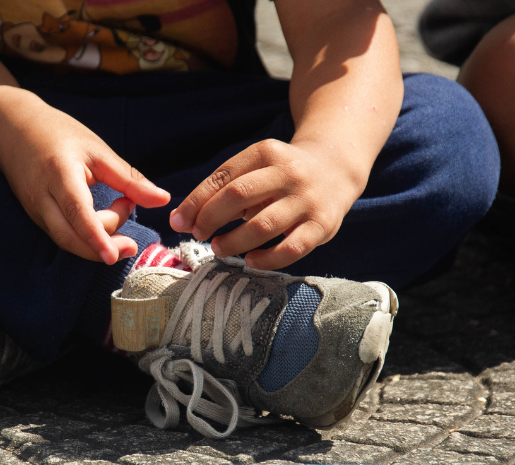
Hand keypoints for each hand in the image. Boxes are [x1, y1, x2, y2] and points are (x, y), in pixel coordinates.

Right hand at [0, 100, 169, 264]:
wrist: (12, 130)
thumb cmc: (59, 135)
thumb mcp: (98, 150)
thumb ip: (129, 179)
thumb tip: (162, 200)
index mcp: (59, 174)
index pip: (77, 212)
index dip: (96, 237)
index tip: (114, 256)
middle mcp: (41, 198)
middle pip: (70, 237)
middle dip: (101, 248)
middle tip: (132, 243)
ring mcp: (35, 211)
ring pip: (66, 240)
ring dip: (97, 241)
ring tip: (123, 219)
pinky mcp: (36, 217)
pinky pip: (62, 235)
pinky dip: (85, 235)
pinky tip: (104, 220)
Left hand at [169, 139, 361, 269]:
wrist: (336, 170)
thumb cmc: (280, 176)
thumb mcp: (255, 170)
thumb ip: (222, 191)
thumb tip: (180, 220)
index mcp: (266, 153)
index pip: (223, 177)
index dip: (196, 202)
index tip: (178, 221)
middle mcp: (288, 173)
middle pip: (239, 196)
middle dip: (210, 219)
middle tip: (198, 234)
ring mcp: (307, 200)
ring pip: (262, 225)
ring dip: (233, 241)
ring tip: (219, 249)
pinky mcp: (323, 225)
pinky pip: (291, 249)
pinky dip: (266, 259)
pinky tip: (249, 261)